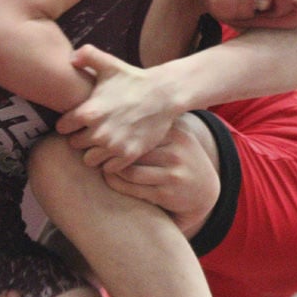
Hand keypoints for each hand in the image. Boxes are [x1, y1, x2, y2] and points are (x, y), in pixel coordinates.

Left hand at [55, 45, 182, 172]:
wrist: (163, 94)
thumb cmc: (133, 79)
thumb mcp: (110, 64)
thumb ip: (87, 55)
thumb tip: (70, 58)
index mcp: (88, 112)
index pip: (62, 128)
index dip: (68, 124)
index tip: (77, 120)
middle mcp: (98, 132)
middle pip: (75, 145)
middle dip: (81, 138)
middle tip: (92, 130)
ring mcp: (114, 146)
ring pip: (90, 160)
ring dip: (94, 152)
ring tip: (103, 142)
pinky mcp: (128, 155)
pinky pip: (109, 168)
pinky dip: (110, 162)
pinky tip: (116, 149)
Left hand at [103, 113, 220, 237]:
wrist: (204, 190)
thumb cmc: (178, 158)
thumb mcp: (173, 136)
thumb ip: (153, 122)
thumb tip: (114, 103)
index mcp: (176, 132)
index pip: (137, 127)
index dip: (114, 128)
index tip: (97, 129)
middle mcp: (176, 151)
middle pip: (131, 148)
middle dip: (108, 148)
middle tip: (92, 147)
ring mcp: (173, 173)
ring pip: (129, 170)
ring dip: (109, 168)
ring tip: (100, 162)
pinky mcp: (167, 193)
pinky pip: (132, 188)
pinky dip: (115, 182)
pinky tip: (109, 176)